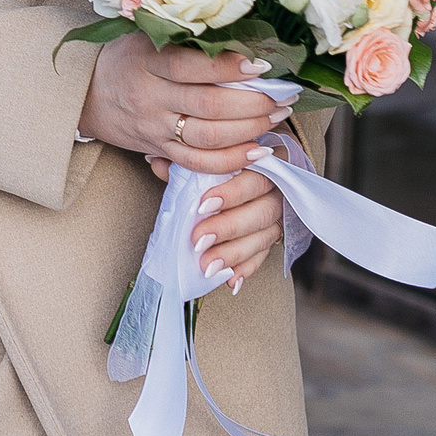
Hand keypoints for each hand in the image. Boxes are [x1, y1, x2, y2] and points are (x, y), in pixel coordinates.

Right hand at [78, 35, 290, 176]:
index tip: (261, 66)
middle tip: (282, 96)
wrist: (85, 93)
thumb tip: (240, 34)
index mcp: (147, 60)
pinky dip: (231, 160)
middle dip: (253, 103)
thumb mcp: (145, 36)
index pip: (191, 67)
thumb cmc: (126, 58)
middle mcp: (151, 95)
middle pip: (208, 106)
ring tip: (276, 117)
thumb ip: (183, 37)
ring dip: (249, 129)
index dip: (228, 68)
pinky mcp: (158, 149)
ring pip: (208, 136)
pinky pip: (197, 162)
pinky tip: (257, 151)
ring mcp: (155, 126)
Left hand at [143, 157, 286, 290]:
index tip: (203, 205)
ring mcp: (278, 216)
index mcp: (264, 163)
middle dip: (228, 228)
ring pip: (263, 237)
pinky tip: (231, 279)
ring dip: (234, 253)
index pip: (255, 177)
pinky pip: (263, 255)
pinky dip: (246, 268)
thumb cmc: (220, 164)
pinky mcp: (272, 237)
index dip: (232, 193)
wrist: (238, 177)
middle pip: (262, 211)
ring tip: (208, 265)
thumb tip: (158, 163)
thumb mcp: (204, 157)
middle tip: (199, 240)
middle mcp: (277, 190)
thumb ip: (185, 160)